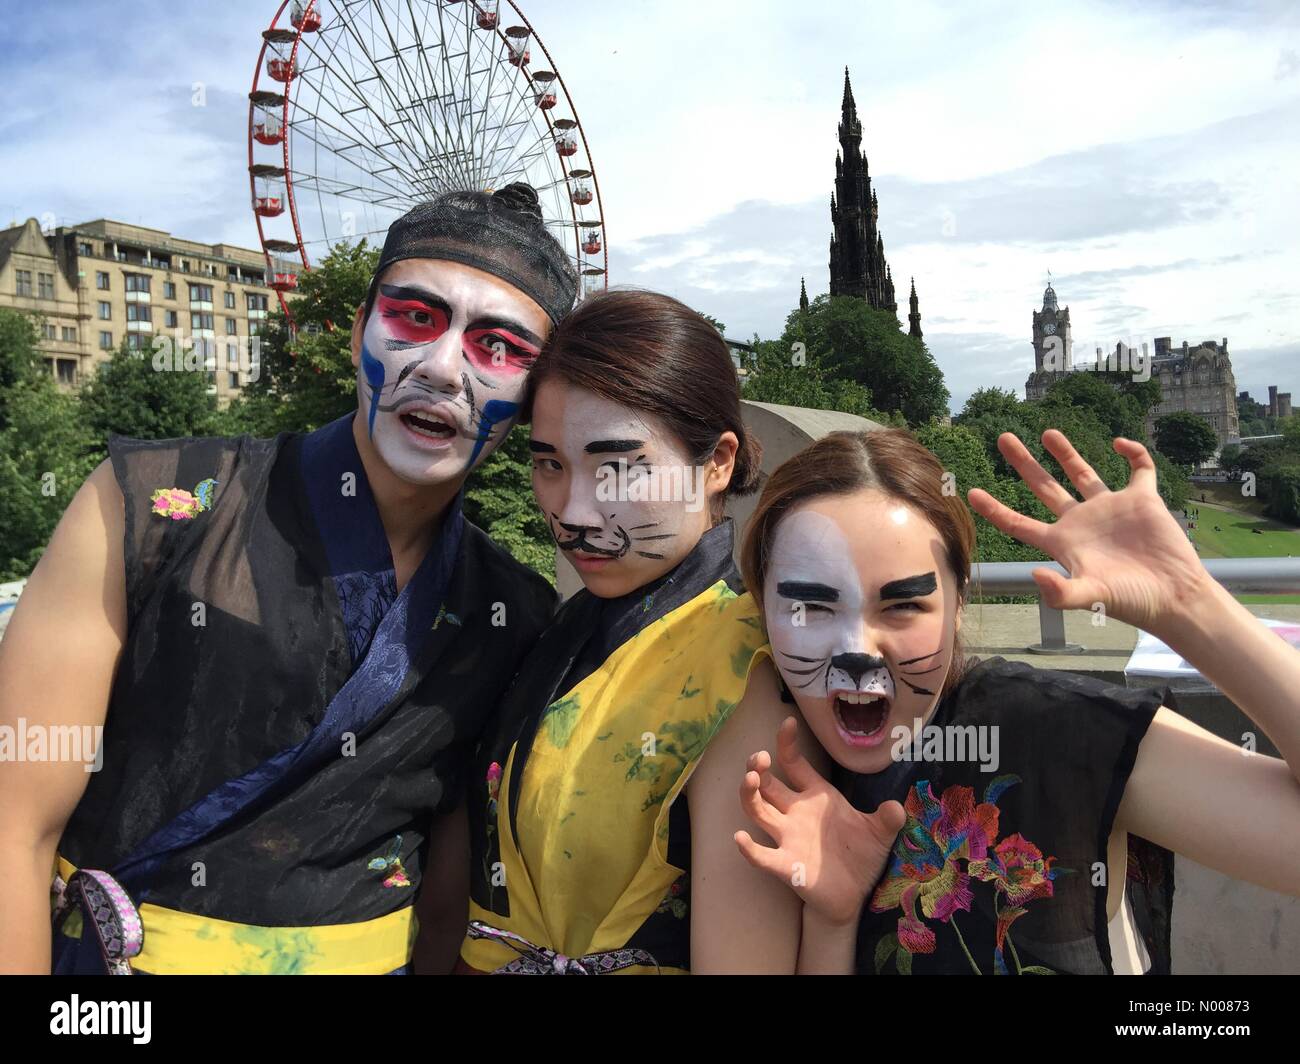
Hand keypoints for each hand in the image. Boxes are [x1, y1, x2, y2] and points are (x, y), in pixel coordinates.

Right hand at [734, 717, 904, 926]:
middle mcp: (795, 813)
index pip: (794, 763)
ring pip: (758, 810)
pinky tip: (741, 839)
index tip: (788, 723)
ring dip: (750, 795)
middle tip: (759, 757)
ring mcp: (787, 838)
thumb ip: (887, 818)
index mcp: (816, 796)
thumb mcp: (880, 833)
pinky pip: (762, 856)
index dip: (787, 743)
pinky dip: (750, 849)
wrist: (855, 894)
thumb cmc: (861, 856)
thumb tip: (897, 808)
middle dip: (758, 767)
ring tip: (751, 779)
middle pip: (767, 784)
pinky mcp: (786, 865)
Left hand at [967, 430, 1211, 635]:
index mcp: (1062, 543)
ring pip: (1082, 473)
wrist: (1174, 598)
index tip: (971, 492)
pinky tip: (1119, 444)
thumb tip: (1035, 574)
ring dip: (1065, 452)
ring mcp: (1110, 509)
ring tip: (1047, 432)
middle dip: (1023, 463)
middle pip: (1043, 487)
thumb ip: (1061, 593)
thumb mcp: (1090, 597)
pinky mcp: (1142, 501)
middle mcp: (1081, 522)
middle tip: (1003, 437)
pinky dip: (1132, 453)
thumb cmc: (1131, 602)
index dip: (995, 509)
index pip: (1019, 523)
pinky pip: (1138, 469)